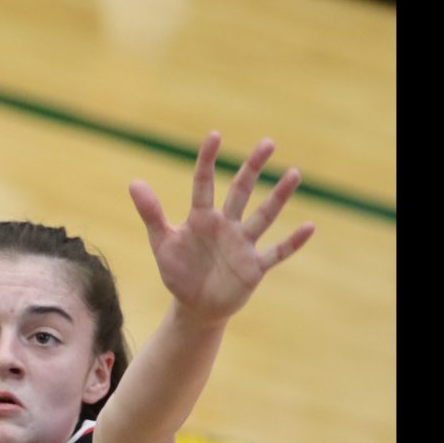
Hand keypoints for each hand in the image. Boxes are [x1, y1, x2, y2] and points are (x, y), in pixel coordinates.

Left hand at [128, 132, 315, 323]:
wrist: (195, 307)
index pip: (204, 183)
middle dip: (253, 167)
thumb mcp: (161, 243)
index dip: (208, 160)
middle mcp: (226, 225)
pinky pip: (277, 252)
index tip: (215, 135)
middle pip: (241, 191)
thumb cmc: (179, 271)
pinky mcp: (254, 267)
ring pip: (263, 215)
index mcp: (201, 217)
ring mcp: (242, 244)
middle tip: (267, 143)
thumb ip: (151, 213)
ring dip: (278, 197)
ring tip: (293, 173)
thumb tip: (133, 182)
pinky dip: (293, 242)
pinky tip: (310, 226)